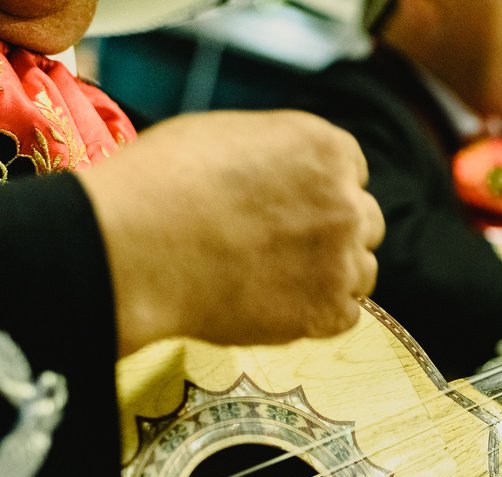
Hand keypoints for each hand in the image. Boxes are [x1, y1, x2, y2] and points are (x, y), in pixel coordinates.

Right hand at [79, 110, 384, 356]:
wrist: (137, 245)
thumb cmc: (162, 182)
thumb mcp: (226, 135)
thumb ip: (274, 155)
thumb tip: (279, 174)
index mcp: (325, 148)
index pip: (352, 171)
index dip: (321, 191)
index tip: (295, 206)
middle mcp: (346, 202)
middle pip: (363, 222)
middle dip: (333, 233)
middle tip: (289, 248)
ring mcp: (341, 260)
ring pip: (361, 272)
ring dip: (331, 276)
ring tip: (279, 281)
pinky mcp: (326, 312)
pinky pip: (345, 315)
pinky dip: (318, 315)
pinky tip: (279, 307)